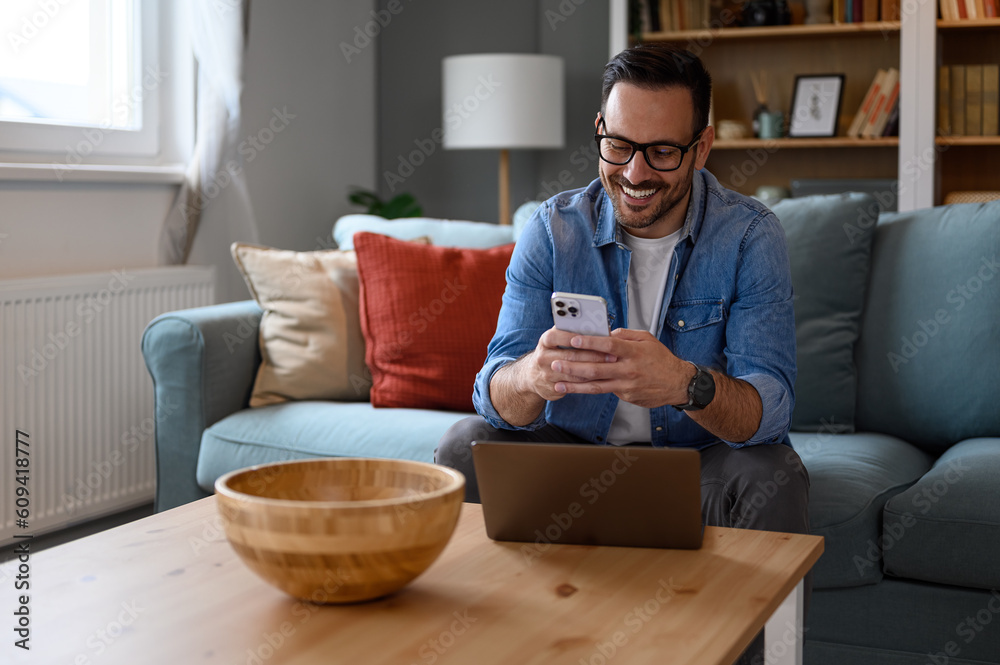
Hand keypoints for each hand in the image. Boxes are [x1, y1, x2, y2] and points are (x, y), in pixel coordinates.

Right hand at [515, 327, 617, 401]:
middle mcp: (543, 357)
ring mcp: (546, 375)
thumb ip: (571, 331)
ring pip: (574, 373)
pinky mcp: (552, 389)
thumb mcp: (556, 339)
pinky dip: (589, 382)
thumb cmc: (553, 351)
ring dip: (595, 370)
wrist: (533, 375)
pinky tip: (602, 379)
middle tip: (612, 354)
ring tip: (611, 366)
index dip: (575, 336)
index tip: (594, 336)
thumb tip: (596, 325)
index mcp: (545, 341)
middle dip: (594, 355)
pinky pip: (574, 386)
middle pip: (571, 356)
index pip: (558, 335)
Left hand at [550, 328, 693, 407]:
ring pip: (596, 386)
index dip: (589, 343)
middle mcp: (629, 369)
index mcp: (633, 352)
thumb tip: (606, 333)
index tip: (573, 340)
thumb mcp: (647, 339)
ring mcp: (627, 385)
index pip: (608, 345)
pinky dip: (589, 390)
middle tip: (556, 364)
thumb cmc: (661, 359)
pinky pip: (605, 391)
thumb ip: (625, 335)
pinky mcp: (626, 396)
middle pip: (596, 368)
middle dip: (573, 366)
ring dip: (575, 385)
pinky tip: (575, 388)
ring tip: (558, 383)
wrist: (678, 384)